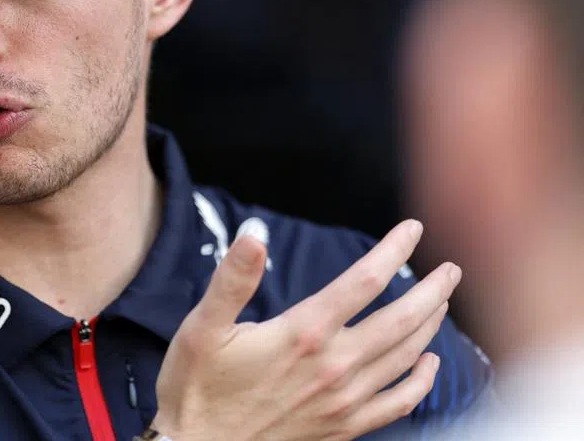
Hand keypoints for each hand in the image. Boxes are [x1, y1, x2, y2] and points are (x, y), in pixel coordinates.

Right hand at [151, 219, 460, 440]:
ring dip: (431, 326)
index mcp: (303, 332)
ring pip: (406, 357)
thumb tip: (254, 234)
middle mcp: (333, 365)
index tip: (412, 229)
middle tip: (452, 269)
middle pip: (401, 319)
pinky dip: (422, 381)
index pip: (364, 281)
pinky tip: (429, 364)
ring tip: (443, 302)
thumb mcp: (202, 326)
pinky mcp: (344, 426)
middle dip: (432, 290)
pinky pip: (399, 402)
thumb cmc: (197, 387)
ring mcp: (344, 399)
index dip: (393, 250)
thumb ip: (233, 278)